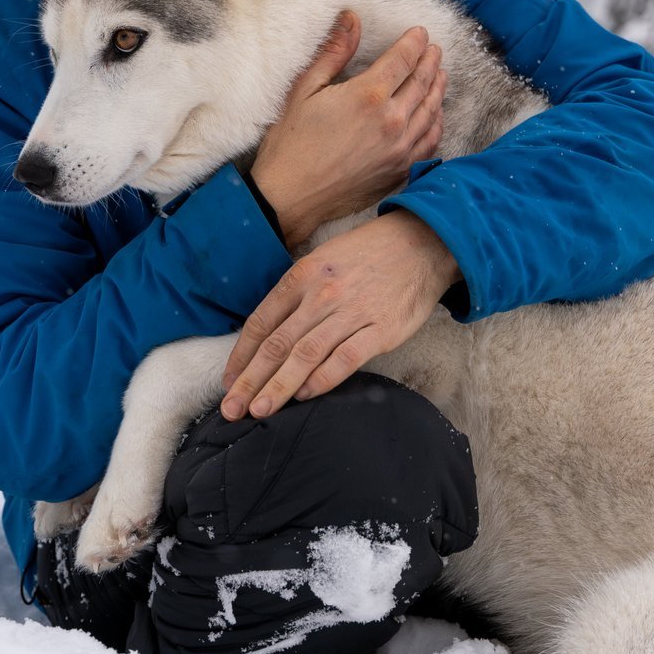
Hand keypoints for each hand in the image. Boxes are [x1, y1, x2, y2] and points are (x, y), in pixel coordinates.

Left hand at [220, 213, 460, 419]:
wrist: (424, 242)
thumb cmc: (369, 253)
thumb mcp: (324, 257)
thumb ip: (298, 291)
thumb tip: (270, 330)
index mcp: (303, 274)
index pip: (262, 321)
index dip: (241, 355)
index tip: (229, 380)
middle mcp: (322, 293)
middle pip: (277, 344)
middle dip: (250, 380)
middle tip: (231, 409)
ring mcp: (352, 311)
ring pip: (306, 355)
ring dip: (279, 387)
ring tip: (260, 411)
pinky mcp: (382, 328)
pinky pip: (346, 359)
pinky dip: (323, 379)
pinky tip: (306, 396)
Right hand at [250, 13, 445, 249]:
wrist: (290, 197)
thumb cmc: (291, 143)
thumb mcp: (305, 89)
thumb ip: (334, 52)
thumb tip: (351, 18)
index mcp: (368, 95)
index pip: (404, 59)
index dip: (414, 42)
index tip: (421, 33)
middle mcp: (392, 121)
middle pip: (422, 82)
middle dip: (430, 61)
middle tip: (434, 49)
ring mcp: (400, 149)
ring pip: (431, 111)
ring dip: (438, 88)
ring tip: (440, 74)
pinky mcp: (400, 171)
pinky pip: (430, 142)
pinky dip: (437, 123)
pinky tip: (436, 114)